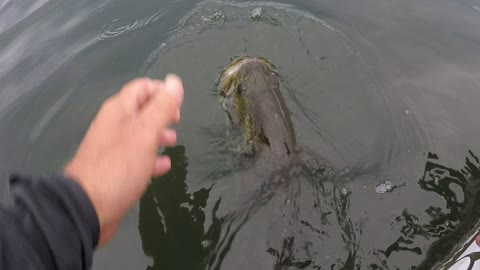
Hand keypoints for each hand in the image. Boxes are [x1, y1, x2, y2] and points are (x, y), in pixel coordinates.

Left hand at [64, 75, 183, 246]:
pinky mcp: (115, 170)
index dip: (162, 91)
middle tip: (177, 122)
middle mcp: (114, 125)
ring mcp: (113, 149)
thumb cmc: (120, 166)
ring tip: (173, 143)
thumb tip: (174, 81)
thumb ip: (162, 106)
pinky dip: (151, 158)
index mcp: (119, 110)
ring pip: (140, 134)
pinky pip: (136, 157)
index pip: (142, 88)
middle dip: (162, 113)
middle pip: (141, 110)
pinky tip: (163, 166)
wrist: (88, 207)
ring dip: (158, 135)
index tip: (179, 106)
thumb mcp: (146, 132)